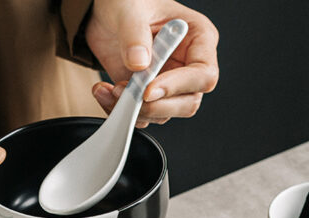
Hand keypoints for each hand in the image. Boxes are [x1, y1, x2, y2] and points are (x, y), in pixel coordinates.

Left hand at [86, 0, 218, 127]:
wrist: (105, 15)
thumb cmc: (127, 1)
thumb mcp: (128, 7)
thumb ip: (134, 33)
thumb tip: (139, 64)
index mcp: (198, 39)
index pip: (203, 74)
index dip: (178, 87)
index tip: (149, 89)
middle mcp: (188, 66)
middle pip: (188, 103)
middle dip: (155, 106)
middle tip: (127, 95)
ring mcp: (170, 84)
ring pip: (164, 114)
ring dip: (135, 110)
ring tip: (110, 90)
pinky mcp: (150, 96)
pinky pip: (143, 116)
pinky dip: (122, 112)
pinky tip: (106, 93)